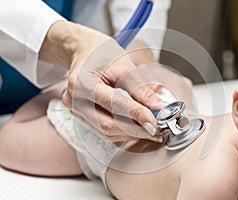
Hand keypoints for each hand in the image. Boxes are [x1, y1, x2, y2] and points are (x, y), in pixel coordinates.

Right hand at [39, 21, 162, 141]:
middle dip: (136, 130)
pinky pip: (104, 131)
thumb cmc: (102, 54)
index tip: (155, 122)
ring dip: (131, 133)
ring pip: (107, 132)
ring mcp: (75, 111)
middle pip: (108, 125)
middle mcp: (74, 100)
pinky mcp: (81, 117)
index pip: (113, 104)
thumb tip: (157, 108)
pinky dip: (123, 131)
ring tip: (151, 129)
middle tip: (157, 129)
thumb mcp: (124, 65)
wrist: (84, 51)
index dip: (136, 115)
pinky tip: (137, 128)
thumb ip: (140, 90)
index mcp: (82, 83)